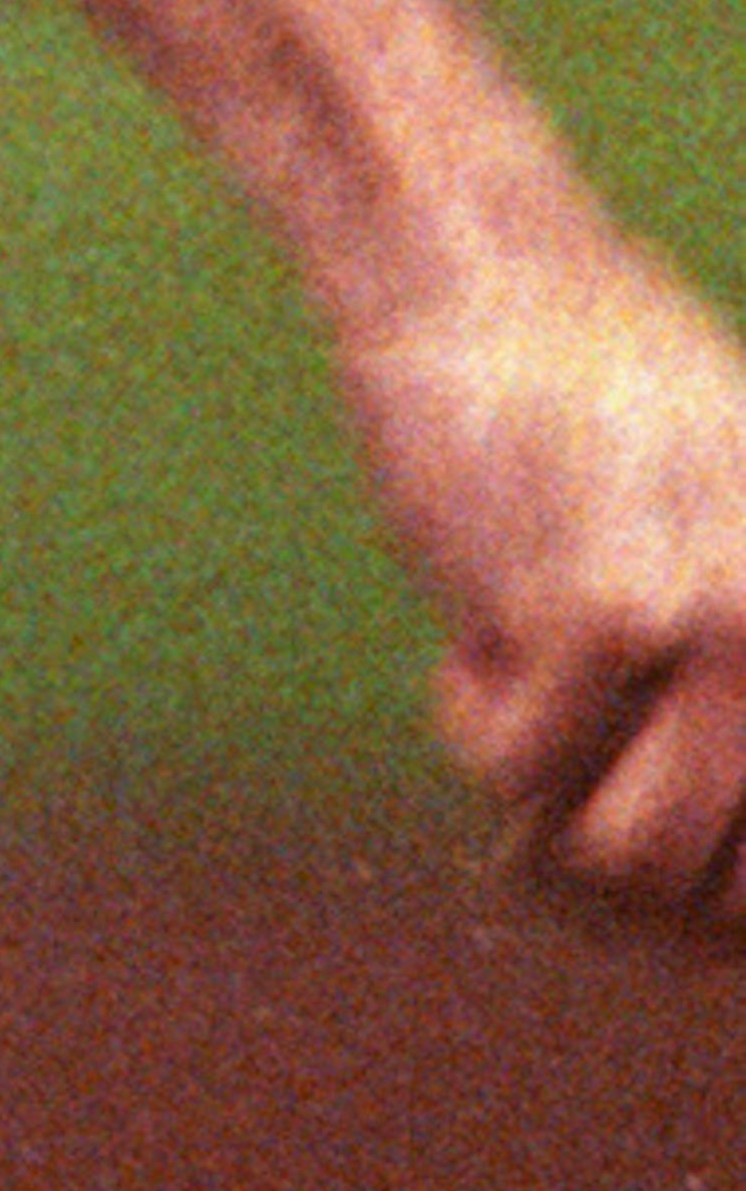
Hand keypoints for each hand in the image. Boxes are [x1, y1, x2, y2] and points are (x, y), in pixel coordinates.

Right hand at [351, 230, 745, 931]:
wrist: (480, 262)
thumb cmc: (590, 423)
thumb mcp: (726, 555)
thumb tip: (719, 927)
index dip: (712, 922)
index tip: (640, 873)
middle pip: (724, 910)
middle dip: (624, 890)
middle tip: (555, 795)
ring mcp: (721, 621)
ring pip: (627, 866)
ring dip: (543, 812)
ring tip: (522, 691)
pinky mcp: (605, 612)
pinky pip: (518, 784)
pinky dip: (471, 725)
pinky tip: (479, 618)